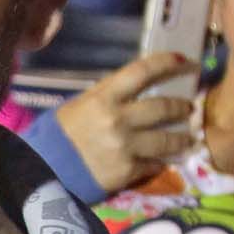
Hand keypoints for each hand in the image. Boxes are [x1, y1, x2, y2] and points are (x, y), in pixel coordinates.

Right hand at [51, 50, 197, 195]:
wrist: (43, 172)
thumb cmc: (58, 135)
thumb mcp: (79, 105)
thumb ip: (108, 95)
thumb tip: (135, 88)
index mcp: (104, 97)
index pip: (143, 71)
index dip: (168, 63)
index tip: (187, 61)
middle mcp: (118, 119)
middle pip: (163, 107)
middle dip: (182, 106)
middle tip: (189, 107)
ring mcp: (125, 146)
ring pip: (167, 139)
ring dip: (182, 138)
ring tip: (188, 138)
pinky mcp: (127, 171)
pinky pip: (154, 164)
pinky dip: (161, 162)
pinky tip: (165, 161)